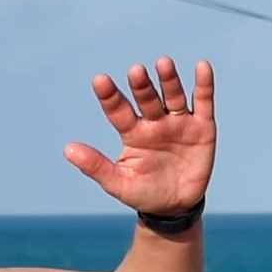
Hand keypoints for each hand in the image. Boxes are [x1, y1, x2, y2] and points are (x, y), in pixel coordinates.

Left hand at [65, 56, 215, 218]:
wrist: (174, 208)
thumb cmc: (142, 193)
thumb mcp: (117, 183)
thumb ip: (95, 166)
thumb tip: (67, 149)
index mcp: (132, 133)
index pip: (119, 110)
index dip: (110, 96)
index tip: (99, 80)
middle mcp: (154, 122)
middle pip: (147, 99)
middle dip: (141, 86)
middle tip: (135, 71)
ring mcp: (178, 122)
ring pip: (173, 96)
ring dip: (168, 80)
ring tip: (162, 63)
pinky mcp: (202, 127)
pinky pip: (203, 102)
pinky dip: (204, 85)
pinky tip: (202, 67)